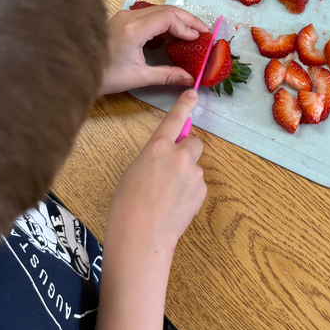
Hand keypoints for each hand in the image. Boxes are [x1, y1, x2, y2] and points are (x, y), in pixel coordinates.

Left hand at [99, 5, 209, 95]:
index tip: (198, 38)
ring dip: (178, 18)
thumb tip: (188, 78)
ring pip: (159, 9)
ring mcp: (124, 16)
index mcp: (133, 29)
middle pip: (166, 9)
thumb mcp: (138, 77)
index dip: (187, 26)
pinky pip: (150, 13)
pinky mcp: (123, 19)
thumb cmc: (103, 75)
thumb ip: (167, 75)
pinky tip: (173, 31)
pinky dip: (166, 20)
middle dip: (187, 19)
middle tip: (203, 31)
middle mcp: (128, 17)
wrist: (77, 71)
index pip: (168, 17)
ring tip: (192, 30)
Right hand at [107, 90, 206, 255]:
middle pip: (194, 142)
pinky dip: (189, 193)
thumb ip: (154, 157)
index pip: (174, 119)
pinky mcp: (202, 190)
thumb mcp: (135, 170)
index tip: (193, 93)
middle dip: (188, 150)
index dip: (184, 105)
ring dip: (185, 176)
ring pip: (194, 167)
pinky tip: (174, 206)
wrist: (142, 235)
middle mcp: (179, 156)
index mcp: (157, 147)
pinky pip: (197, 185)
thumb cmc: (128, 205)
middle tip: (174, 167)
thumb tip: (166, 157)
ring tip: (167, 197)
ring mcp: (193, 173)